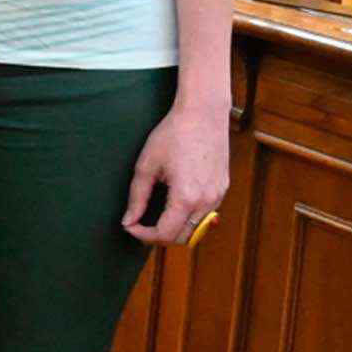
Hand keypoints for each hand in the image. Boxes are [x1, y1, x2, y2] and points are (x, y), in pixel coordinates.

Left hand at [122, 96, 230, 245]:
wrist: (203, 113)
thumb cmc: (173, 134)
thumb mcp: (147, 165)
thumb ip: (136, 197)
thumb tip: (128, 221)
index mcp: (186, 197)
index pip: (164, 234)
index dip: (143, 236)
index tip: (130, 226)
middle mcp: (206, 201)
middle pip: (182, 238)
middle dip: (158, 236)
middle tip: (139, 224)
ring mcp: (218, 196)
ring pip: (196, 229)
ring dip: (175, 228)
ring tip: (155, 216)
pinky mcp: (223, 188)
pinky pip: (205, 215)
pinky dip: (189, 217)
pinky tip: (174, 204)